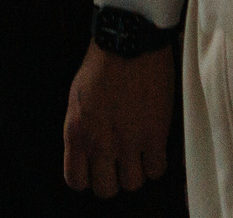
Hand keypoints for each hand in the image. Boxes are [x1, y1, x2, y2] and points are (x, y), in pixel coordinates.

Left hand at [63, 43, 173, 196]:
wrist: (128, 41)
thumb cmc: (102, 63)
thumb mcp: (77, 98)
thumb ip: (81, 129)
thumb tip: (88, 150)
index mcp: (76, 132)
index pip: (76, 180)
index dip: (89, 178)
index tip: (98, 168)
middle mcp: (99, 143)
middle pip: (106, 189)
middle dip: (114, 178)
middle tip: (121, 162)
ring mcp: (127, 142)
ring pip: (133, 184)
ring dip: (137, 170)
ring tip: (140, 152)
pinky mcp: (154, 135)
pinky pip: (156, 170)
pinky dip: (157, 162)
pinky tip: (155, 146)